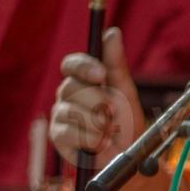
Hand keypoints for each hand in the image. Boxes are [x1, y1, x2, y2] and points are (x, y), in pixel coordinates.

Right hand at [49, 27, 145, 171]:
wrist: (130, 157)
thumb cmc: (128, 124)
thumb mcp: (126, 92)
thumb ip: (116, 64)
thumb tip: (112, 33)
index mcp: (82, 82)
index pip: (71, 64)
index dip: (83, 66)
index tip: (100, 74)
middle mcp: (67, 96)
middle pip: (72, 87)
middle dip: (99, 101)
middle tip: (115, 113)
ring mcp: (60, 116)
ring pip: (72, 111)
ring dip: (99, 123)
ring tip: (112, 132)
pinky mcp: (59, 137)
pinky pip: (69, 132)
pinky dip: (91, 139)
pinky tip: (102, 143)